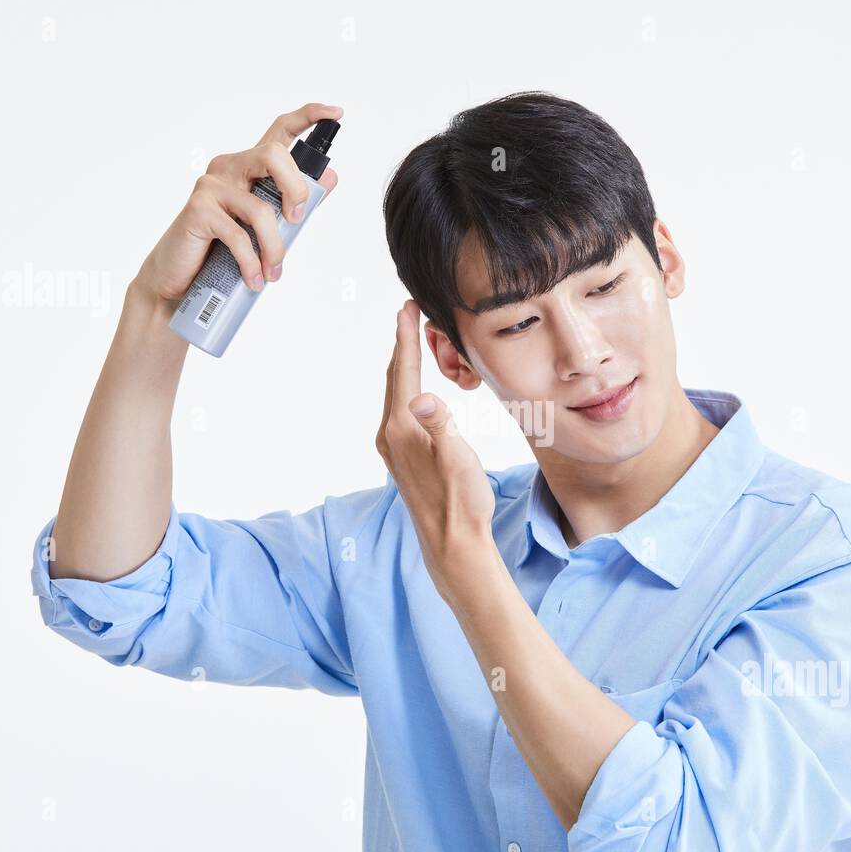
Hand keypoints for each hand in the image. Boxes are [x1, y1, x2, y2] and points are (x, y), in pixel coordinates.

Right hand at [134, 102, 342, 303]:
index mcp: (249, 167)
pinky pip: (239, 235)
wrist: (180, 275)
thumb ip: (294, 202)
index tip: (336, 113)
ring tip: (272, 272)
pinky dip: (252, 263)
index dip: (309, 117)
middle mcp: (230, 167)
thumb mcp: (264, 224)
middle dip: (295, 189)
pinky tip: (255, 278)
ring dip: (275, 247)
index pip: (280, 131)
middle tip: (297, 221)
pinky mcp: (198, 209)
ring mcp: (212, 186)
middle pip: (273, 155)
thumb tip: (330, 177)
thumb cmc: (222, 248)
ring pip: (261, 208)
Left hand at [376, 300, 497, 601]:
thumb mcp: (458, 458)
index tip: (407, 305)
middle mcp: (389, 435)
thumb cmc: (461, 503)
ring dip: (404, 366)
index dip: (406, 336)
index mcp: (401, 428)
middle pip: (395, 378)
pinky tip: (416, 392)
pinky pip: (400, 412)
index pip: (403, 371)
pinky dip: (407, 389)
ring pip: (396, 395)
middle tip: (408, 312)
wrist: (453, 545)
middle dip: (402, 344)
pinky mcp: (402, 460)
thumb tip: (423, 396)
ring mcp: (393, 448)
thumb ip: (441, 424)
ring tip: (412, 342)